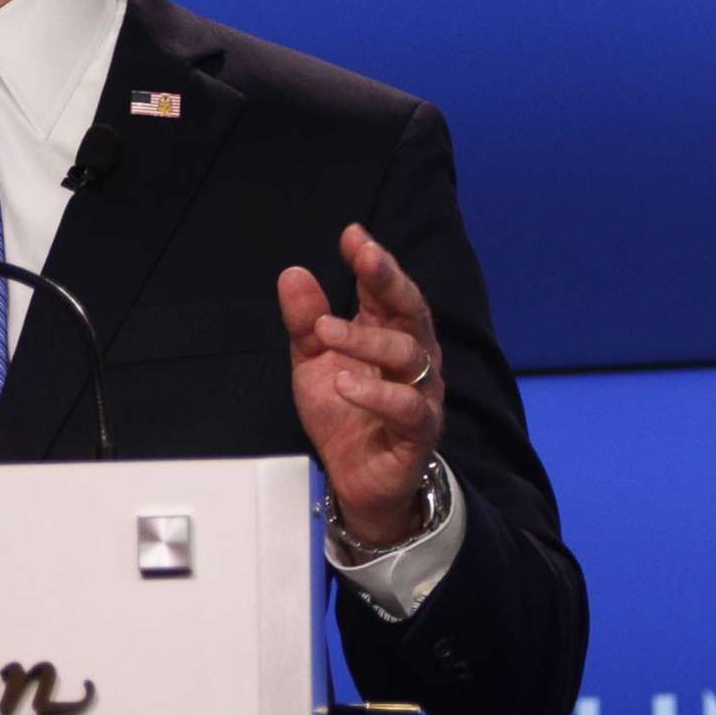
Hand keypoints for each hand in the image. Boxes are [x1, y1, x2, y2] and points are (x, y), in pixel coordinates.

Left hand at [278, 224, 446, 547]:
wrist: (356, 480)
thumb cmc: (344, 415)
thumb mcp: (313, 364)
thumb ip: (306, 322)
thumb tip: (294, 273)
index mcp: (387, 334)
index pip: (386, 290)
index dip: (373, 261)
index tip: (353, 235)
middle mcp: (413, 357)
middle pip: (411, 310)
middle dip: (388, 280)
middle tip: (364, 258)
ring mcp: (421, 393)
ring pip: (409, 354)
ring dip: (366, 339)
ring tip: (326, 332)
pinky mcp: (420, 431)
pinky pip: (408, 408)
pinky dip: (377, 394)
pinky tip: (346, 384)